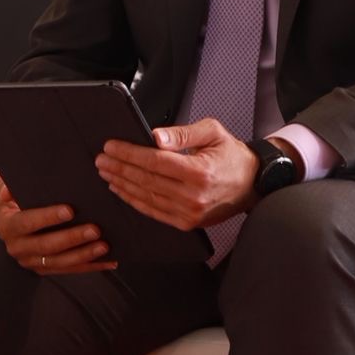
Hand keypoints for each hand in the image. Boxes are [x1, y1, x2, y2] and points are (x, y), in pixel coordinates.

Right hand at [0, 172, 116, 276]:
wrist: (10, 220)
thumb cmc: (13, 198)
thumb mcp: (4, 185)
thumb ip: (6, 184)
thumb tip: (9, 189)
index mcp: (8, 226)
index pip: (27, 222)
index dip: (48, 218)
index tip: (70, 211)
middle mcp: (18, 247)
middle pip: (47, 246)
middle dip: (72, 239)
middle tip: (95, 230)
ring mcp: (32, 261)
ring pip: (60, 262)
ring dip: (83, 255)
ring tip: (104, 246)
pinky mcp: (45, 269)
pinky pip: (69, 270)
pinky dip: (90, 266)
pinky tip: (108, 261)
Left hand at [96, 118, 256, 230]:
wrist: (253, 183)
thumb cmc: (232, 155)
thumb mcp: (212, 132)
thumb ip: (182, 134)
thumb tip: (155, 138)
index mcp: (200, 171)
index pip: (155, 161)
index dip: (129, 154)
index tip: (111, 147)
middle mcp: (194, 195)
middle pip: (146, 180)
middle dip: (120, 168)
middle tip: (101, 159)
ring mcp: (190, 212)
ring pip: (147, 198)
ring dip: (122, 185)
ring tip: (107, 173)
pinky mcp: (187, 222)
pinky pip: (154, 212)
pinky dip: (135, 201)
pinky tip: (122, 191)